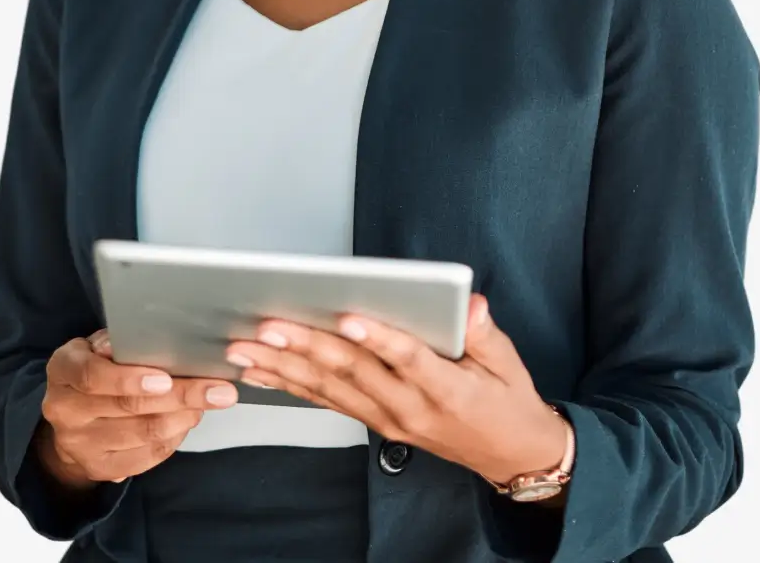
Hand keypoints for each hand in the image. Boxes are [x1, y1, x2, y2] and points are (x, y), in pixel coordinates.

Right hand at [37, 329, 238, 486]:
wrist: (70, 418)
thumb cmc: (97, 367)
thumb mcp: (98, 345)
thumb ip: (120, 342)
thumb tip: (144, 337)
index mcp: (64, 371)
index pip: (92, 376)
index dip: (130, 378)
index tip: (166, 378)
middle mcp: (66, 410)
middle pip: (128, 407)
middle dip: (180, 396)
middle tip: (219, 390)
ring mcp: (80, 444)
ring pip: (143, 433)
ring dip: (184, 417)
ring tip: (210, 401)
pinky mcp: (99, 467)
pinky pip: (145, 456)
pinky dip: (175, 437)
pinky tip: (190, 420)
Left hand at [225, 294, 567, 484]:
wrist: (510, 454)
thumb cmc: (507, 401)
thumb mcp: (509, 362)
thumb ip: (485, 333)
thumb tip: (470, 305)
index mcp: (445, 389)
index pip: (408, 359)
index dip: (378, 338)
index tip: (348, 316)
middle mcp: (410, 408)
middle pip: (354, 373)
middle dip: (307, 346)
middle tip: (270, 325)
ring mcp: (389, 420)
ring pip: (330, 390)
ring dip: (285, 367)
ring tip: (249, 348)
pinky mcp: (377, 423)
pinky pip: (329, 403)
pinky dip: (293, 386)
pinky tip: (264, 372)